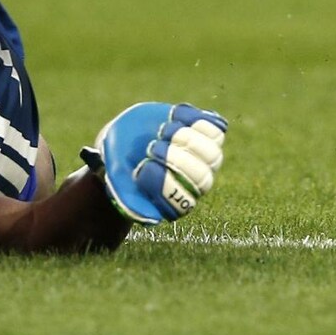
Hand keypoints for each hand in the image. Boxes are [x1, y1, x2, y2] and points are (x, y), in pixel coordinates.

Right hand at [79, 103, 226, 224]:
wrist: (126, 136)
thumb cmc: (121, 164)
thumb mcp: (119, 182)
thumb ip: (131, 201)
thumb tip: (152, 219)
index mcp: (175, 201)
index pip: (184, 201)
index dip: (167, 185)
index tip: (144, 167)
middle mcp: (194, 182)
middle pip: (202, 177)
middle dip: (177, 159)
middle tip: (152, 146)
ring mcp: (203, 157)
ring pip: (213, 152)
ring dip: (188, 138)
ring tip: (164, 129)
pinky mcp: (206, 133)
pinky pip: (216, 127)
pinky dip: (197, 119)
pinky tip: (175, 115)